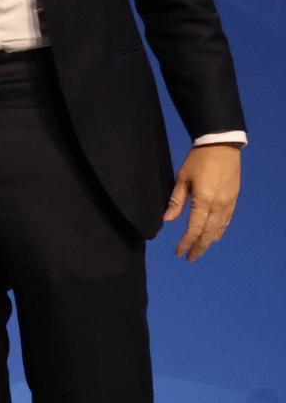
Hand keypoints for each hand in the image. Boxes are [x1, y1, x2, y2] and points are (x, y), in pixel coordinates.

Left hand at [165, 144, 240, 260]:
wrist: (221, 145)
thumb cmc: (198, 160)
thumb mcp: (182, 179)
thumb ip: (176, 201)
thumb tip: (167, 220)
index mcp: (204, 201)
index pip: (194, 229)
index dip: (186, 242)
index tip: (179, 252)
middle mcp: (219, 205)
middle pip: (209, 233)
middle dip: (199, 247)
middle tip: (190, 257)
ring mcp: (228, 202)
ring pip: (220, 227)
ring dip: (210, 240)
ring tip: (200, 249)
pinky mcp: (234, 197)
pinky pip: (227, 219)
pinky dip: (220, 230)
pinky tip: (215, 235)